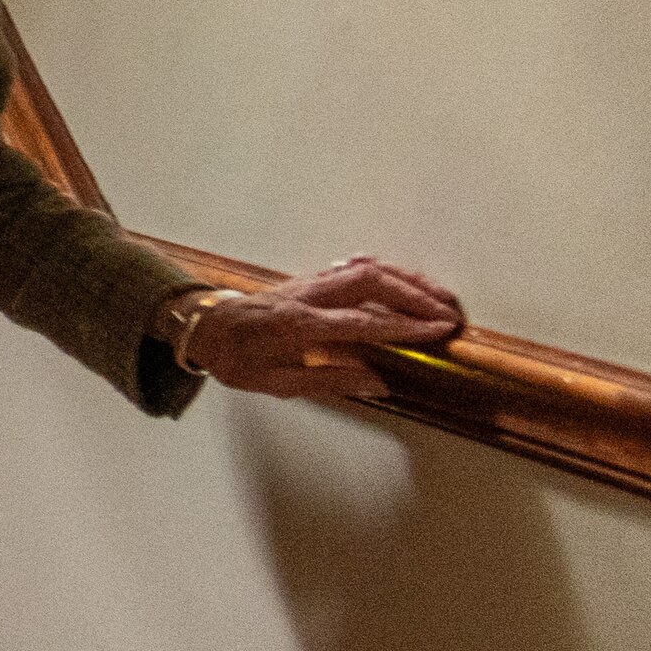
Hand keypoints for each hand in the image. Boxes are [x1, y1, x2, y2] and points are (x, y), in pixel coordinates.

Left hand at [178, 255, 467, 400]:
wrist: (201, 325)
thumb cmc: (234, 358)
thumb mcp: (275, 383)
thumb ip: (329, 381)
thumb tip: (379, 382)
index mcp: (298, 325)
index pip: (362, 322)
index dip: (405, 326)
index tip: (439, 331)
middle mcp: (306, 296)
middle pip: (370, 283)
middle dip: (415, 296)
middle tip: (449, 313)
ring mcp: (308, 282)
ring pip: (365, 269)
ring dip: (406, 280)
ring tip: (440, 295)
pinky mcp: (310, 279)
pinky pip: (353, 268)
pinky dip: (385, 272)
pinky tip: (405, 281)